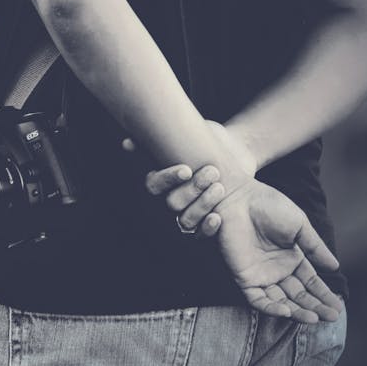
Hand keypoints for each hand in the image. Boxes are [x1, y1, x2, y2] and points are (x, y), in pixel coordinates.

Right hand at [130, 121, 255, 235]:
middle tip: (212, 173)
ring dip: (202, 204)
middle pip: (171, 202)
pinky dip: (207, 228)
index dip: (168, 179)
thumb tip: (128, 142)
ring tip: (220, 188)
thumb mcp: (193, 132)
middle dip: (192, 189)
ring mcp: (185, 214)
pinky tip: (217, 218)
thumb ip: (169, 130)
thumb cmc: (210, 141)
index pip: (154, 184)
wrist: (238, 154)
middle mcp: (169, 199)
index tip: (186, 170)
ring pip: (184, 219)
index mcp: (161, 178)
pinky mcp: (202, 227)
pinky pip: (199, 235)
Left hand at [214, 178, 343, 322]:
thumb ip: (315, 248)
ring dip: (297, 311)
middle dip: (315, 306)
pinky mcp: (243, 277)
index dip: (323, 295)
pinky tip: (287, 311)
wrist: (240, 198)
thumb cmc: (269, 205)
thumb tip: (335, 267)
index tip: (338, 307)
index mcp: (291, 257)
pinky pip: (257, 298)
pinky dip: (271, 307)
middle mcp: (277, 269)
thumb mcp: (299, 225)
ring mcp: (260, 274)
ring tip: (314, 318)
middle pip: (298, 295)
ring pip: (280, 300)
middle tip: (331, 317)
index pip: (310, 282)